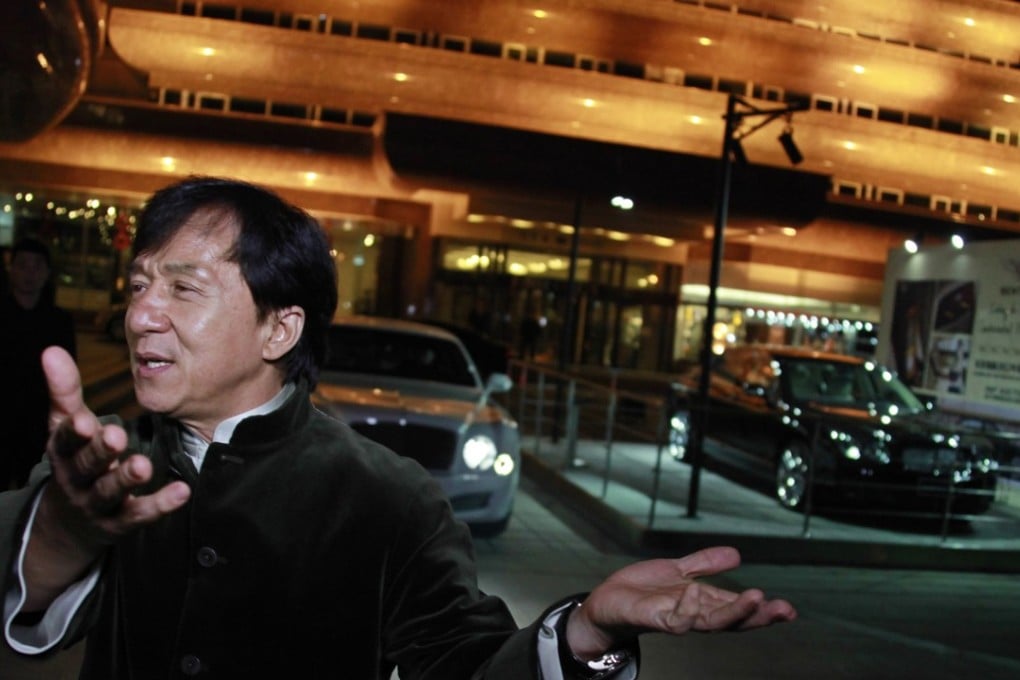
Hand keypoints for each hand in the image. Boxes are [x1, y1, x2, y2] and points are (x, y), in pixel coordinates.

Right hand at [21, 347, 190, 610]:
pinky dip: (160, 504)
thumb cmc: (76, 457)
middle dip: (100, 452)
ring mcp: (97, 503)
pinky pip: (140, 514)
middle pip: (87, 466)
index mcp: (64, 452)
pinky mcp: (121, 522)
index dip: (74, 432)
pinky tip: (181, 491)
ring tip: (143, 466)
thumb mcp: (66, 424)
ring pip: (109, 493)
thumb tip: (51, 351)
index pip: (65, 440)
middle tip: (116, 436)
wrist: (70, 520)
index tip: (85, 421)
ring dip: (126, 479)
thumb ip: (64, 390)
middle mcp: (77, 478)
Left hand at [565, 546, 795, 658]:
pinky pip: (675, 620)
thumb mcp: (678, 571)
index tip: (788, 609)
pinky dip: (688, 609)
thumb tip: (737, 555)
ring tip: (754, 598)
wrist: (606, 603)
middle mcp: (693, 615)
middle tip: (783, 610)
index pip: (738, 609)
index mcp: (702, 603)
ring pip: (709, 622)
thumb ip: (705, 564)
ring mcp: (675, 618)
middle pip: (732, 620)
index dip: (762, 610)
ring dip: (732, 613)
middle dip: (758, 616)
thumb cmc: (642, 591)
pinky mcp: (653, 619)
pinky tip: (696, 593)